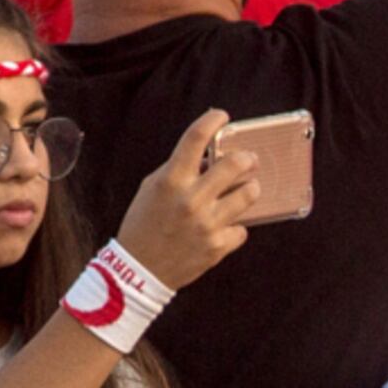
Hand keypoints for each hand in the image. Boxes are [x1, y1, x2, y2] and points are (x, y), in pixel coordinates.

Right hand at [115, 112, 264, 290]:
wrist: (138, 271)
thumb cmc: (143, 225)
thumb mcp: (152, 189)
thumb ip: (178, 171)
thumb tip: (207, 158)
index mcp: (171, 180)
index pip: (195, 138)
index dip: (213, 120)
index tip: (222, 116)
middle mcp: (191, 199)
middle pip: (235, 164)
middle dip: (247, 158)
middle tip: (248, 160)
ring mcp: (207, 224)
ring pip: (249, 194)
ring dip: (250, 189)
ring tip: (246, 190)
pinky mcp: (217, 246)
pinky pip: (241, 229)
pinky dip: (235, 227)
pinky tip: (224, 229)